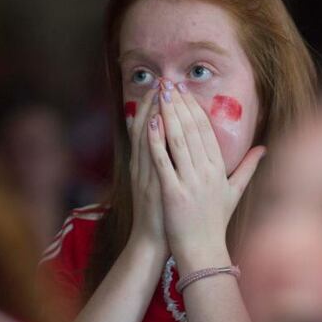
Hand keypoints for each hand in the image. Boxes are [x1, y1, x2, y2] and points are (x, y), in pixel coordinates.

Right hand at [128, 87, 167, 250]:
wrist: (153, 241)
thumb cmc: (163, 213)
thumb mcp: (162, 183)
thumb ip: (167, 162)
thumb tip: (177, 146)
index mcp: (150, 163)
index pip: (153, 128)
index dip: (159, 106)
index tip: (167, 86)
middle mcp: (144, 165)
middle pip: (148, 127)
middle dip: (157, 103)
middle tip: (164, 79)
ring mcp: (147, 173)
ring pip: (147, 136)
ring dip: (154, 111)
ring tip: (160, 90)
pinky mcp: (152, 183)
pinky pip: (151, 156)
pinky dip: (151, 137)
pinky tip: (155, 119)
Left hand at [147, 80, 264, 270]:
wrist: (203, 252)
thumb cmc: (215, 223)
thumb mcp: (234, 193)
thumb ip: (248, 168)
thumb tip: (264, 148)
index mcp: (219, 169)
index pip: (207, 131)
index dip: (194, 108)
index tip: (184, 92)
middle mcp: (207, 171)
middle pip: (193, 129)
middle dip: (180, 103)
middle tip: (169, 83)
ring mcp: (190, 181)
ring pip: (179, 139)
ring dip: (168, 113)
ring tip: (160, 93)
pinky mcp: (173, 191)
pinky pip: (164, 159)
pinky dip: (156, 138)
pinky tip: (150, 121)